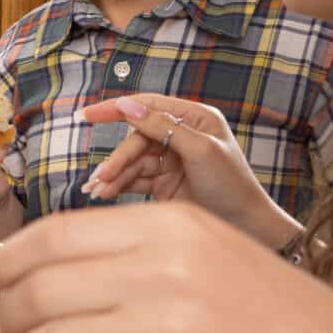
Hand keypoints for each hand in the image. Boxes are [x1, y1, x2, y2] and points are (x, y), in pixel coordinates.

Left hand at [0, 201, 332, 332]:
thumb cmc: (279, 330)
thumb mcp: (211, 259)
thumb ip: (136, 256)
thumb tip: (48, 271)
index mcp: (170, 224)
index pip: (53, 233)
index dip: (5, 264)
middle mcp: (167, 262)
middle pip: (38, 291)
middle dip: (14, 329)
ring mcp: (170, 320)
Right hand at [77, 95, 295, 246]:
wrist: (245, 227)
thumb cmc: (232, 184)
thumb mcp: (199, 150)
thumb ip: (162, 126)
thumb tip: (127, 105)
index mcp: (194, 119)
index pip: (148, 105)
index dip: (116, 109)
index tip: (87, 115)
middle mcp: (181, 136)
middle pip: (136, 138)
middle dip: (118, 157)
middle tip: (102, 176)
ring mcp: (171, 161)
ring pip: (133, 162)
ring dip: (115, 175)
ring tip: (98, 191)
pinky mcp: (164, 184)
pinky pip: (135, 180)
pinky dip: (120, 186)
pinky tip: (105, 194)